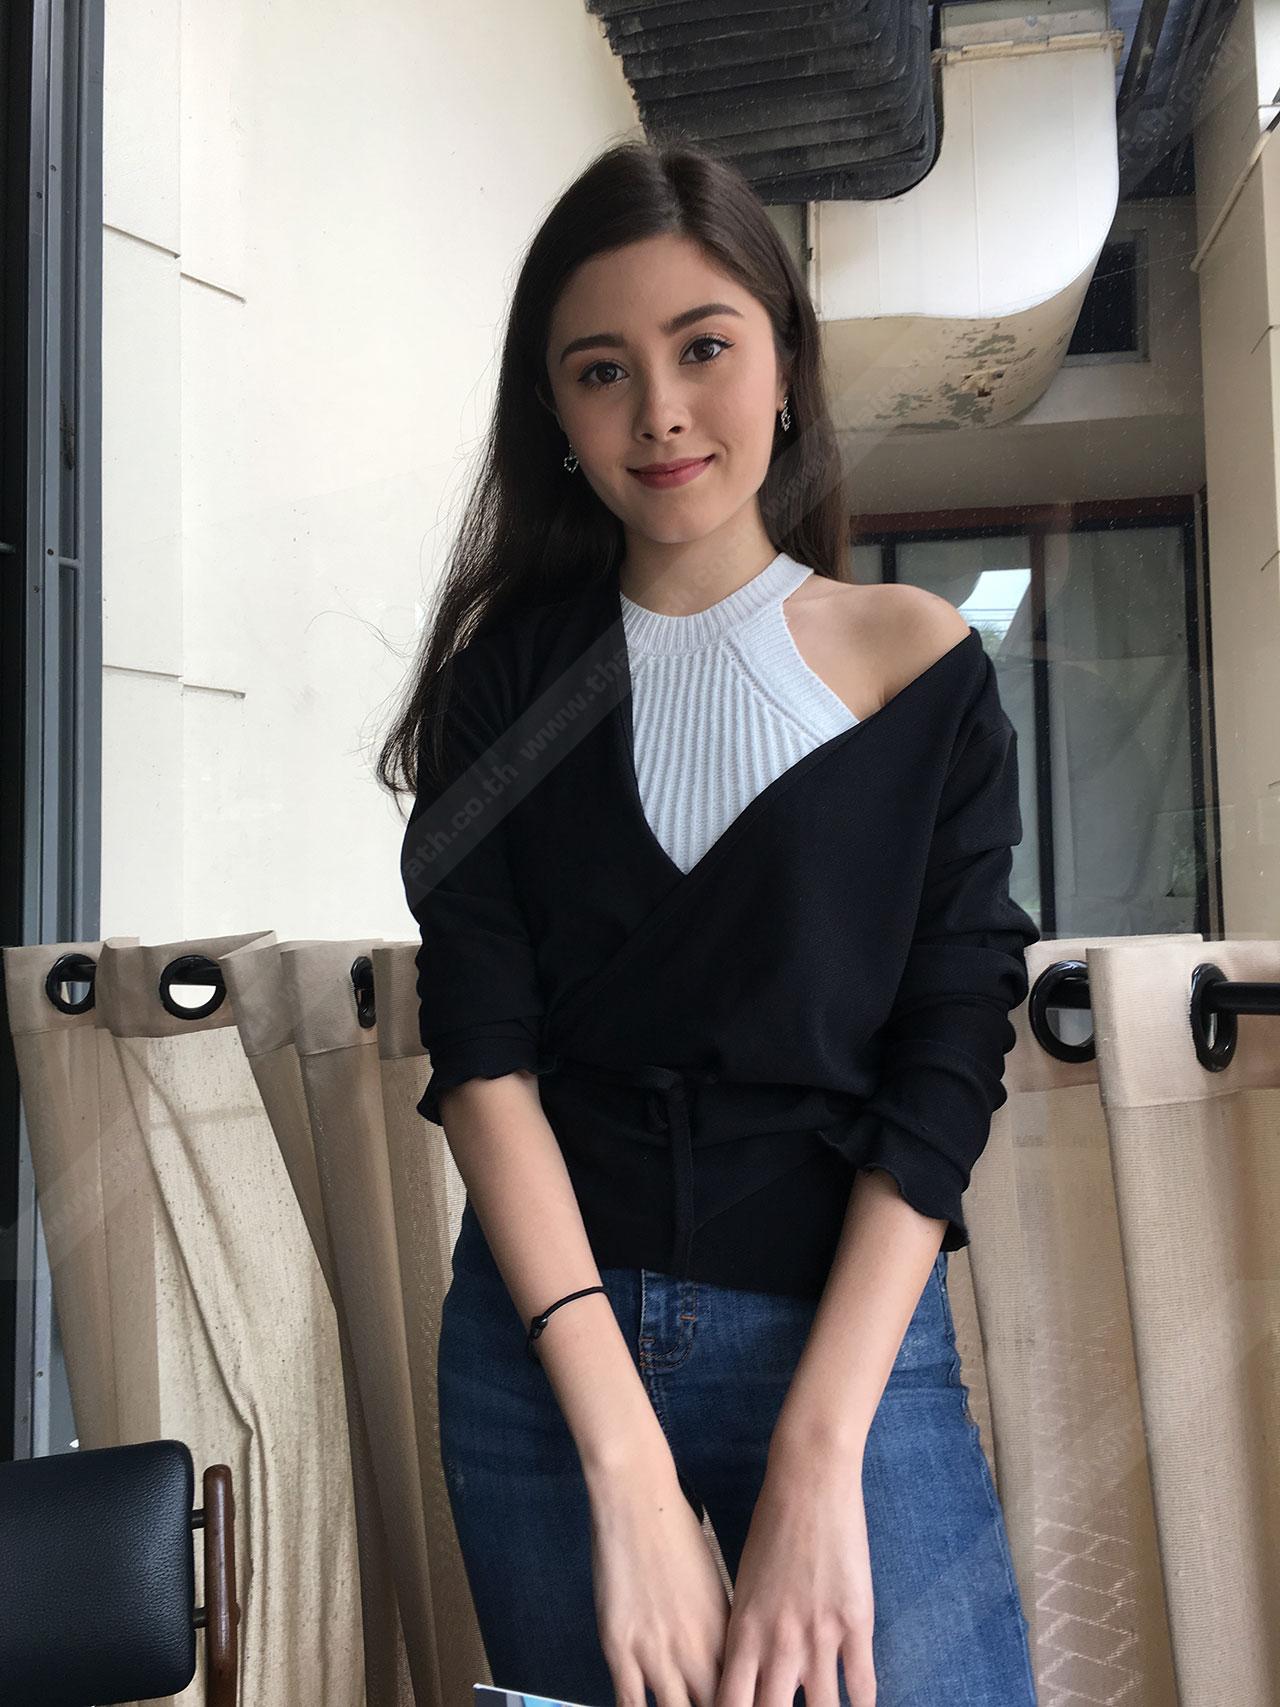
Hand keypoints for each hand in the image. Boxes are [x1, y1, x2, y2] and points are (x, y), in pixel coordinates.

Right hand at [585, 1454, 729, 1706]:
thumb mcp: (713, 1584)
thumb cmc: (677, 1532)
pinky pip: (629, 1705)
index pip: (740, 1692)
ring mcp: (656, 1652)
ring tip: (675, 1706)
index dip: (740, 1701)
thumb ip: (719, 1630)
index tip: (738, 1701)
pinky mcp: (620, 1648)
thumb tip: (722, 1660)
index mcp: (725, 1633)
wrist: (640, 1500)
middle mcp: (696, 1650)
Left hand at [714, 1447, 875, 1706]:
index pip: (730, 1706)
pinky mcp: (856, 1621)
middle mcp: (778, 1642)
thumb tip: (757, 1680)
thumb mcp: (746, 1585)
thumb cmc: (771, 1527)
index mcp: (743, 1631)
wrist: (809, 1480)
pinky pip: (862, 1686)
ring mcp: (819, 1634)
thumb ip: (749, 1636)